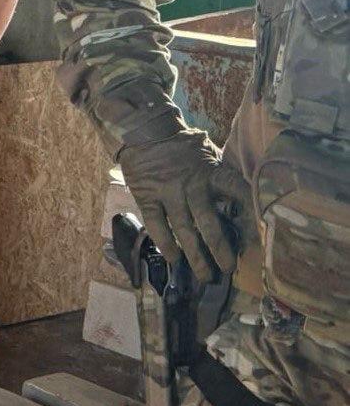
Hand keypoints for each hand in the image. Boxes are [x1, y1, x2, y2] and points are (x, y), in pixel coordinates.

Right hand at [119, 129, 244, 287]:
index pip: (238, 193)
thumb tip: (248, 193)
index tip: (261, 238)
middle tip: (228, 269)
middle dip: (220, 249)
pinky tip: (173, 259)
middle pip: (209, 223)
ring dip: (195, 255)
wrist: (145, 131)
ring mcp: (168, 192)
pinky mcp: (148, 197)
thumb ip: (222, 174)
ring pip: (183, 229)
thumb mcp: (208, 152)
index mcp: (213, 172)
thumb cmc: (181, 144)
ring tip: (205, 275)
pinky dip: (165, 243)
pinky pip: (157, 225)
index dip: (251, 216)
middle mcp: (192, 185)